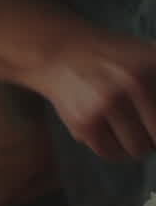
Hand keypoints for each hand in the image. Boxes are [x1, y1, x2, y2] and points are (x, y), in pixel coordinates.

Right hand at [27, 34, 155, 160]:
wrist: (60, 53)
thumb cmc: (110, 57)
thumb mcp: (150, 56)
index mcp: (154, 66)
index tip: (151, 120)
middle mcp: (134, 84)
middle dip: (155, 137)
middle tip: (147, 129)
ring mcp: (106, 105)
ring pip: (138, 149)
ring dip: (137, 146)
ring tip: (130, 133)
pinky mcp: (84, 122)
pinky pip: (110, 153)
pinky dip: (114, 150)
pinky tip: (111, 136)